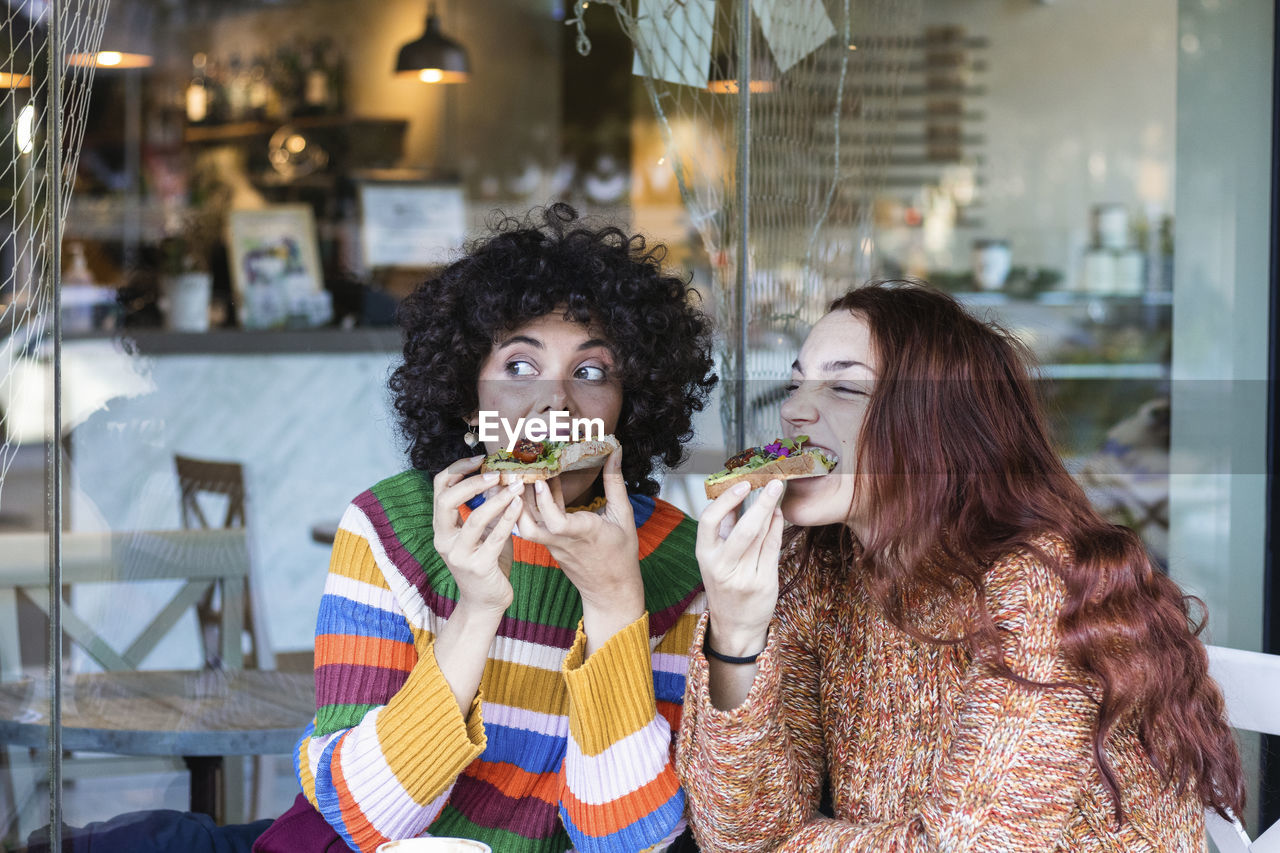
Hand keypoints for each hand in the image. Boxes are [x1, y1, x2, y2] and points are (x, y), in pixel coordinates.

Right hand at [432, 456, 523, 614]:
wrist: (486, 602)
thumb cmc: (487, 563)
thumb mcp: (483, 532)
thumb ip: (486, 509)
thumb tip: (499, 477)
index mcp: (442, 527)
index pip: (439, 488)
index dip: (457, 469)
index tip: (480, 458)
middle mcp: (444, 540)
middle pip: (447, 500)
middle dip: (472, 482)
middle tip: (496, 473)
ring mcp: (459, 555)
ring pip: (474, 519)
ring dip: (497, 499)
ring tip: (515, 486)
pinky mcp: (478, 567)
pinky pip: (494, 538)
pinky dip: (508, 519)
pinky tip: (519, 505)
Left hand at [518, 449, 644, 650]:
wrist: (610, 590)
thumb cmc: (620, 554)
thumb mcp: (624, 516)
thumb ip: (615, 483)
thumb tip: (614, 452)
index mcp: (583, 533)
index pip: (557, 523)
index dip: (546, 502)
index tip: (540, 481)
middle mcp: (562, 541)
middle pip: (528, 527)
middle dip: (517, 501)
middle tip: (515, 471)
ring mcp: (552, 545)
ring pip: (525, 527)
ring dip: (519, 503)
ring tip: (520, 475)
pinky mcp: (549, 546)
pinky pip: (533, 526)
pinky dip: (530, 506)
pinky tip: (536, 485)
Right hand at [696, 479, 785, 656]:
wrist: (736, 625)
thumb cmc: (724, 586)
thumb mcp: (714, 558)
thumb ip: (724, 529)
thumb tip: (736, 494)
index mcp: (705, 556)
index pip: (709, 521)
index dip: (726, 500)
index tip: (743, 484)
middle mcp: (723, 567)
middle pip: (745, 529)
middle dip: (762, 502)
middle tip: (774, 482)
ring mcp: (745, 577)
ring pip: (763, 536)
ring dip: (772, 510)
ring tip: (777, 493)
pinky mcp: (765, 583)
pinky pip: (773, 548)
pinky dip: (777, 527)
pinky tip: (778, 514)